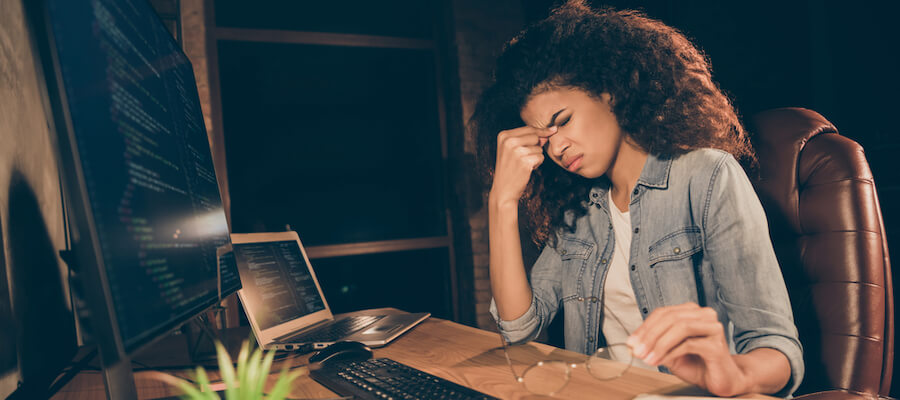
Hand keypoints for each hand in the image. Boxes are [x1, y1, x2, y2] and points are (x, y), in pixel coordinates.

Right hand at [489, 125, 556, 205]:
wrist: (504, 189)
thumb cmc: (510, 168)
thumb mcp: (512, 149)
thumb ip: (528, 138)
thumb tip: (551, 131)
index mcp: (504, 136)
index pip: (528, 128)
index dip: (541, 131)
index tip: (553, 130)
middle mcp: (509, 141)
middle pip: (535, 136)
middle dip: (536, 146)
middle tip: (524, 157)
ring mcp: (516, 151)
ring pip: (539, 148)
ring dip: (535, 156)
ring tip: (523, 164)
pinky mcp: (525, 161)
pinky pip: (541, 157)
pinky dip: (537, 163)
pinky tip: (527, 169)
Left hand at [626, 303, 749, 396]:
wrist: (721, 380)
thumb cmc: (697, 364)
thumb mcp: (670, 352)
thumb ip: (655, 344)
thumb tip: (634, 344)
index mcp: (691, 312)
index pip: (663, 313)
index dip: (644, 327)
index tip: (631, 342)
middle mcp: (704, 315)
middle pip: (670, 318)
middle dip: (649, 336)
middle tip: (637, 351)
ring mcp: (712, 328)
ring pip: (680, 327)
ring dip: (659, 344)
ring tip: (648, 358)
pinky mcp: (717, 344)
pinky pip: (688, 344)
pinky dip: (670, 353)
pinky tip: (661, 361)